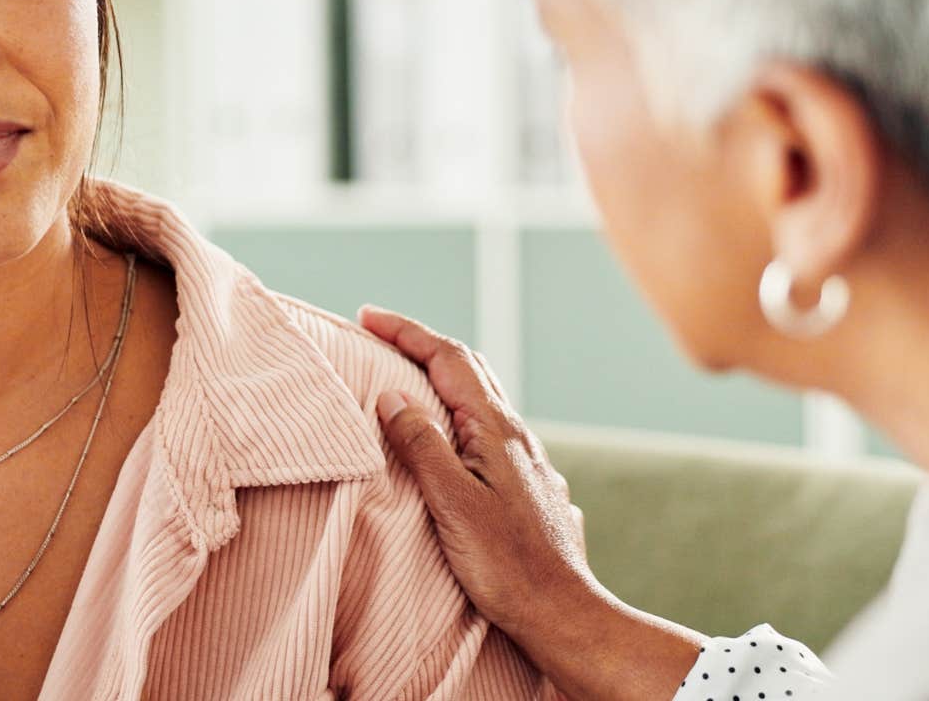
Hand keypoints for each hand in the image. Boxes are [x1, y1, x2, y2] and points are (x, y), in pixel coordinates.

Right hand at [360, 306, 596, 658]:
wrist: (562, 613)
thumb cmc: (507, 566)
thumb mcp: (451, 503)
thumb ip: (421, 445)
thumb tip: (392, 396)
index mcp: (496, 431)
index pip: (448, 358)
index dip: (405, 332)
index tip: (366, 316)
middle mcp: (516, 436)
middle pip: (468, 369)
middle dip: (421, 344)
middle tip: (379, 334)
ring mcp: (525, 461)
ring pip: (480, 398)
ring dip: (441, 376)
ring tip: (405, 374)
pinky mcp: (526, 485)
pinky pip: (485, 428)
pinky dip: (456, 411)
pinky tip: (447, 434)